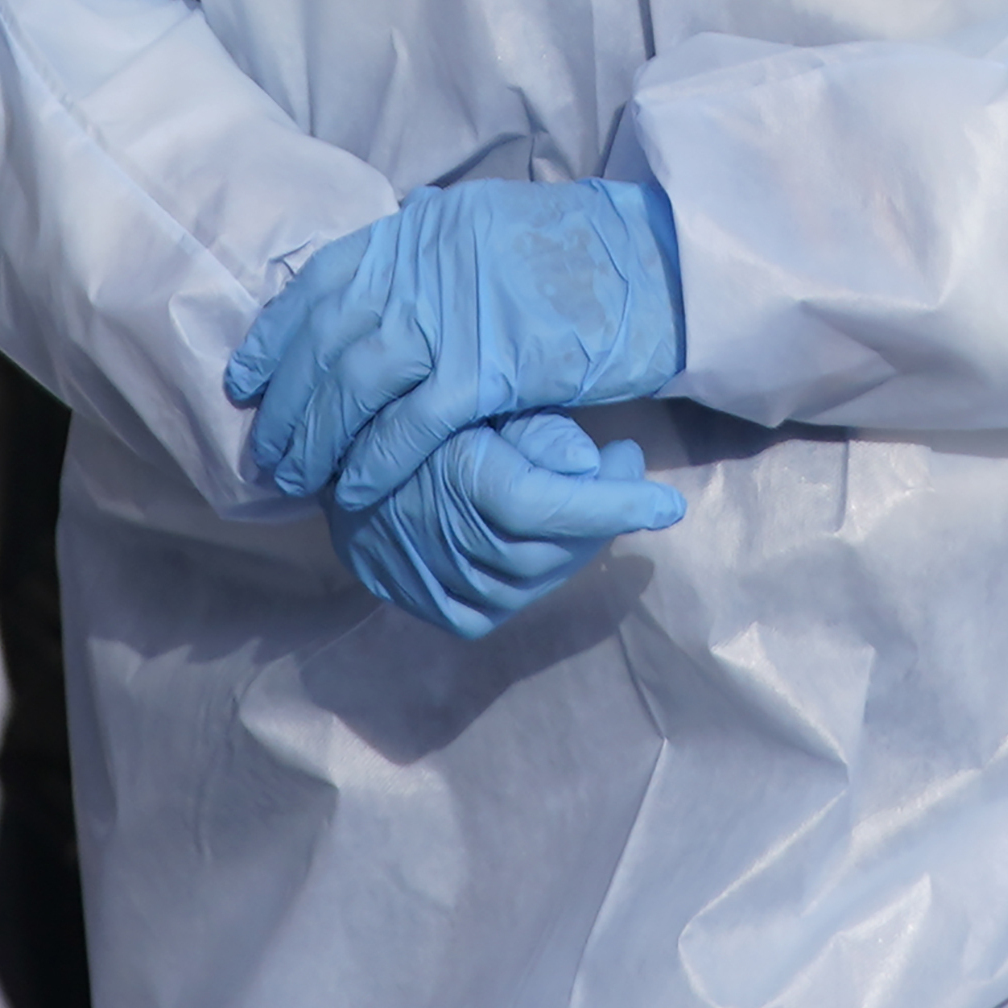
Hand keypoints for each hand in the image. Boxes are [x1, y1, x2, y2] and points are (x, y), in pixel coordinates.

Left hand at [227, 178, 687, 513]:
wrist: (666, 268)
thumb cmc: (589, 260)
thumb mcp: (494, 232)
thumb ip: (433, 257)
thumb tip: (382, 289)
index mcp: (423, 226)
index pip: (323, 282)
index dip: (276, 337)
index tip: (248, 382)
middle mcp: (426, 260)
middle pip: (330, 340)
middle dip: (289, 406)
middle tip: (270, 455)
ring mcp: (455, 311)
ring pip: (356, 385)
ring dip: (318, 441)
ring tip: (302, 483)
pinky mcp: (489, 364)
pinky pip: (412, 423)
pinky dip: (376, 461)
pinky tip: (357, 491)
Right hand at [331, 411, 685, 639]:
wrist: (338, 456)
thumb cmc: (424, 409)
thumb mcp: (479, 397)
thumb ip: (537, 431)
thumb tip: (592, 466)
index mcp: (458, 485)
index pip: (552, 509)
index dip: (617, 506)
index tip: (669, 503)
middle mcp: (446, 549)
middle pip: (555, 548)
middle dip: (604, 512)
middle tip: (624, 468)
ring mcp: (438, 589)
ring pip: (538, 578)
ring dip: (575, 540)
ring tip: (589, 494)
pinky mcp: (435, 610)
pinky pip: (505, 601)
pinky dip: (538, 571)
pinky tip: (550, 535)